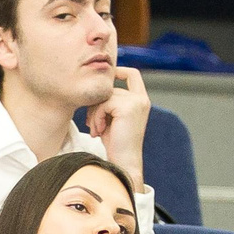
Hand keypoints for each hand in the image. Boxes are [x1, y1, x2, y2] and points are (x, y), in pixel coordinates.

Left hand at [86, 65, 151, 185]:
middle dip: (96, 104)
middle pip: (110, 88)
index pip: (133, 74)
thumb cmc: (116, 143)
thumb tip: (95, 87)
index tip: (103, 80)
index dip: (118, 71)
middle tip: (92, 123)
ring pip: (105, 96)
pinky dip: (96, 117)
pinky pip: (103, 104)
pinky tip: (98, 131)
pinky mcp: (128, 108)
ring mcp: (136, 102)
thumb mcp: (112, 118)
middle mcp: (142, 99)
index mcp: (141, 100)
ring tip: (96, 129)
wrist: (123, 162)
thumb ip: (109, 102)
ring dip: (94, 113)